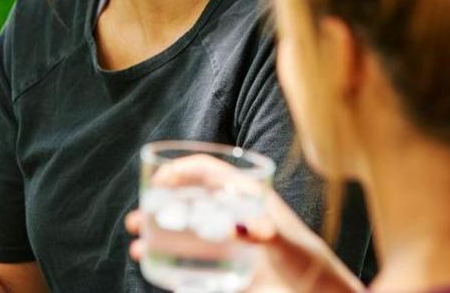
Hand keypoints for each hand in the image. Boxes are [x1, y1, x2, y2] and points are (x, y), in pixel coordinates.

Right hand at [124, 155, 360, 292]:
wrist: (314, 291)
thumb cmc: (305, 259)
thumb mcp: (284, 243)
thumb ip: (264, 233)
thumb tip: (236, 228)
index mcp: (245, 194)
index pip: (208, 169)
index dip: (181, 169)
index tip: (158, 180)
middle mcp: (229, 212)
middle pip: (186, 197)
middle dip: (156, 205)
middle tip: (135, 220)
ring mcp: (224, 237)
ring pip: (182, 226)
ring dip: (155, 232)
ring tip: (136, 243)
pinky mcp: (222, 263)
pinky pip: (187, 256)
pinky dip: (166, 258)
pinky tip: (151, 265)